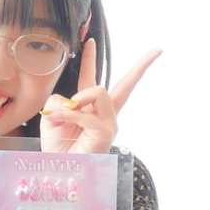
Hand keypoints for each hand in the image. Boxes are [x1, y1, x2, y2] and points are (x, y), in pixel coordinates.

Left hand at [39, 41, 161, 155]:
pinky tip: (60, 119)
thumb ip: (59, 100)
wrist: (61, 169)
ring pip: (99, 91)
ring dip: (77, 99)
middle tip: (157, 51)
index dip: (90, 59)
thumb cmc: (58, 147)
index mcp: (90, 108)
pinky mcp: (106, 132)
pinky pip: (87, 113)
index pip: (92, 79)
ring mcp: (109, 123)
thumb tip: (72, 99)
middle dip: (142, 66)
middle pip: (126, 85)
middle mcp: (105, 114)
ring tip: (62, 113)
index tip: (90, 40)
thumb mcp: (51, 115)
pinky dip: (71, 114)